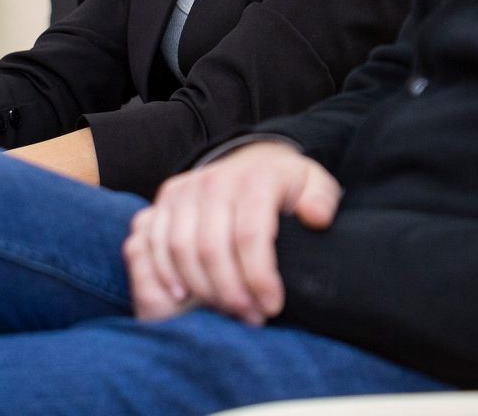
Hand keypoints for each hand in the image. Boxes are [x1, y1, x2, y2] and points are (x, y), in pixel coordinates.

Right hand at [124, 140, 339, 326]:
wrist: (251, 159)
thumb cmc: (285, 185)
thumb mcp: (313, 183)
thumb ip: (322, 198)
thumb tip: (315, 217)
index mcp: (254, 179)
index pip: (250, 235)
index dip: (259, 278)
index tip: (272, 307)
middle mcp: (214, 180)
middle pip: (212, 248)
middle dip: (231, 292)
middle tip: (251, 317)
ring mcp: (185, 189)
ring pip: (181, 249)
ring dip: (201, 289)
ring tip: (226, 311)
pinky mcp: (165, 198)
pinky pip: (155, 242)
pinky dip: (166, 273)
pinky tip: (186, 297)